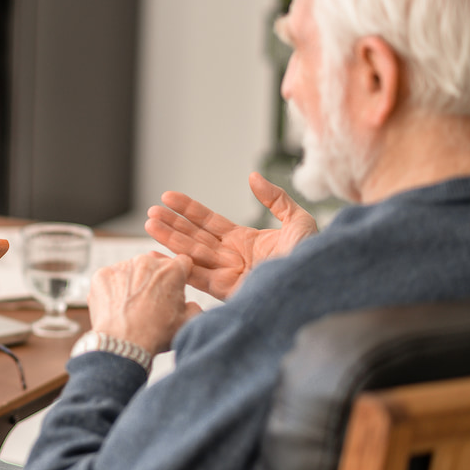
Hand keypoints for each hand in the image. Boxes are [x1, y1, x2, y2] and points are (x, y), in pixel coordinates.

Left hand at [88, 253, 200, 353]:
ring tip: (132, 306)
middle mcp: (146, 262)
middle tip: (151, 301)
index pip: (181, 263)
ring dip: (133, 282)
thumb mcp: (186, 323)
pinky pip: (111, 277)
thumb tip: (191, 305)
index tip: (174, 286)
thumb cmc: (154, 335)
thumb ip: (194, 307)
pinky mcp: (102, 274)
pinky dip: (113, 289)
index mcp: (171, 270)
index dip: (179, 275)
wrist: (122, 344)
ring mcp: (122, 266)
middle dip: (155, 279)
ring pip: (131, 270)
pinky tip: (117, 305)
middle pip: (154, 265)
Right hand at [144, 172, 317, 300]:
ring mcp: (228, 275)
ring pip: (191, 254)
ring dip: (170, 240)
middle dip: (172, 224)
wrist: (318, 284)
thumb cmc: (314, 257)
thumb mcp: (298, 221)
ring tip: (150, 225)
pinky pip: (197, 278)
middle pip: (194, 237)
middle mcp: (232, 258)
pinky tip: (159, 257)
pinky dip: (177, 267)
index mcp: (245, 242)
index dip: (188, 209)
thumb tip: (253, 177)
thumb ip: (275, 198)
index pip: (209, 223)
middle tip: (151, 212)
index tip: (168, 197)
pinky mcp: (227, 292)